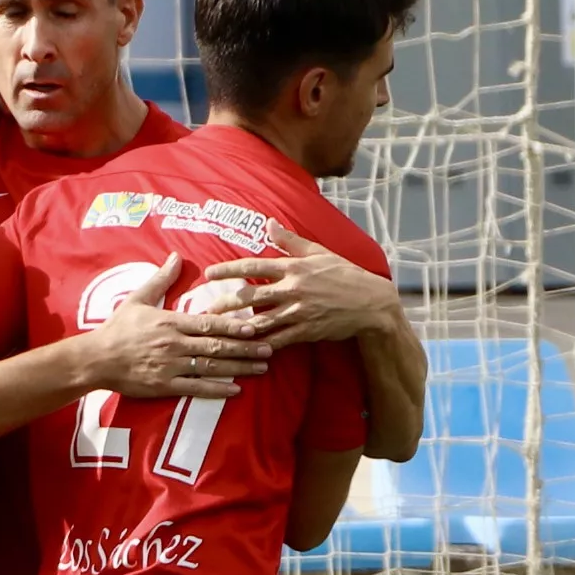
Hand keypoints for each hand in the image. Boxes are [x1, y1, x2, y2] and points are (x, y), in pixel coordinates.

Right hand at [77, 255, 273, 398]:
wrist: (96, 359)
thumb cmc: (117, 328)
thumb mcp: (137, 299)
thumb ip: (160, 279)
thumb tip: (176, 256)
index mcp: (171, 322)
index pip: (208, 323)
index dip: (233, 326)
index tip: (254, 326)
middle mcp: (175, 344)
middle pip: (216, 347)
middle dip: (245, 348)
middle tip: (270, 348)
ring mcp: (171, 367)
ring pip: (211, 367)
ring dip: (239, 368)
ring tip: (261, 367)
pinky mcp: (165, 386)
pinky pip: (195, 388)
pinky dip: (217, 389)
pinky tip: (236, 390)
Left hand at [194, 232, 405, 344]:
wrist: (371, 303)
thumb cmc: (344, 274)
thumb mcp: (318, 252)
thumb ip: (290, 241)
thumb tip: (268, 224)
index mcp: (294, 267)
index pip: (254, 266)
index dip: (229, 269)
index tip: (209, 274)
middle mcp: (293, 289)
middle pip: (250, 297)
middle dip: (224, 304)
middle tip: (203, 310)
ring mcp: (299, 312)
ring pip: (260, 321)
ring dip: (237, 327)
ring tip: (217, 332)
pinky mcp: (306, 331)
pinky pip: (278, 340)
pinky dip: (261, 346)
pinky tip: (244, 350)